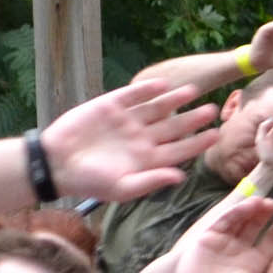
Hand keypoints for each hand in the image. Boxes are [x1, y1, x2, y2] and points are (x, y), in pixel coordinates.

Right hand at [44, 77, 215, 201]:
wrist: (56, 163)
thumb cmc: (89, 182)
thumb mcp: (122, 188)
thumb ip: (152, 181)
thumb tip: (180, 178)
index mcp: (147, 160)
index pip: (179, 150)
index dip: (198, 142)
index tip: (216, 134)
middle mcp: (141, 139)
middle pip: (173, 127)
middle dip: (193, 118)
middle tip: (213, 109)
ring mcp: (127, 121)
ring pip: (157, 108)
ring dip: (175, 100)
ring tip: (193, 91)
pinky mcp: (110, 106)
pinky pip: (133, 95)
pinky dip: (147, 89)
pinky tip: (162, 84)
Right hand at [167, 196, 272, 272]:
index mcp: (254, 263)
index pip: (271, 240)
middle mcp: (240, 251)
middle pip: (257, 226)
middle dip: (267, 214)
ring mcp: (224, 243)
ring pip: (241, 220)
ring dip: (253, 209)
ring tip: (265, 202)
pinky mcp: (208, 237)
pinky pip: (224, 220)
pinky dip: (236, 211)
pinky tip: (249, 205)